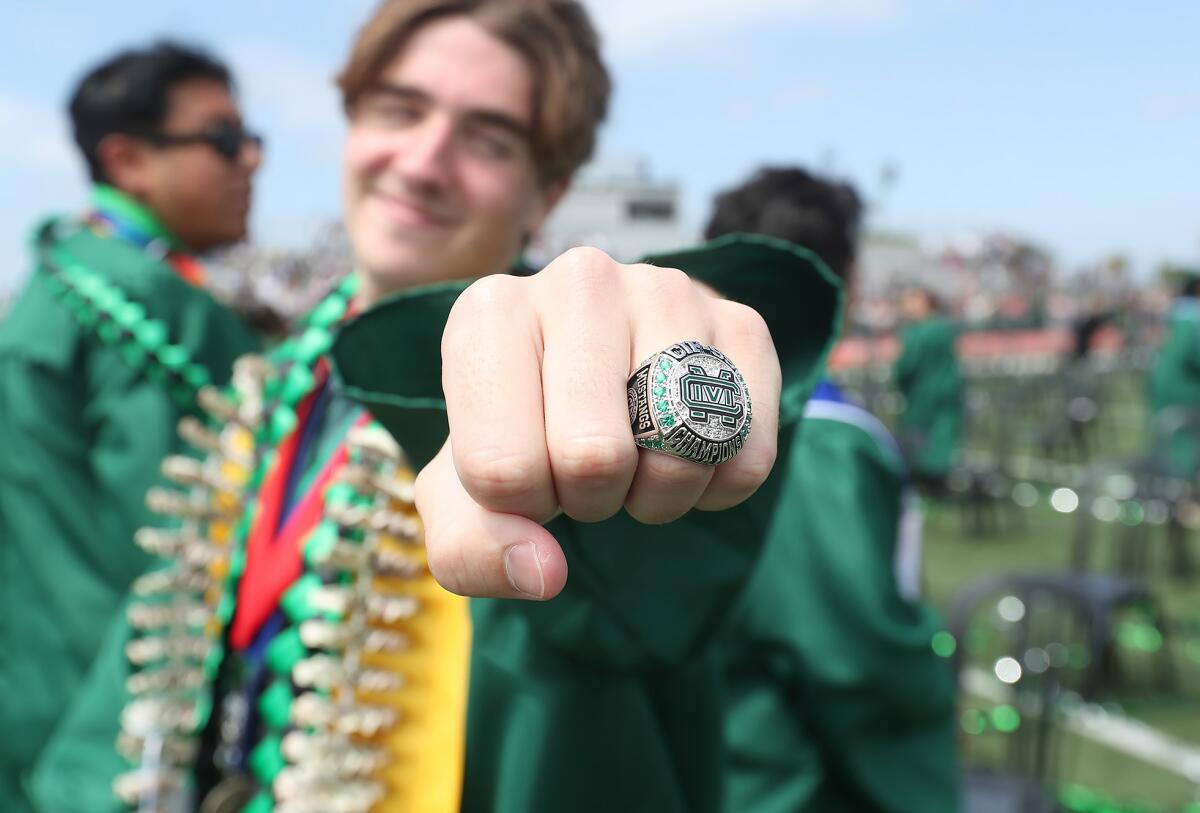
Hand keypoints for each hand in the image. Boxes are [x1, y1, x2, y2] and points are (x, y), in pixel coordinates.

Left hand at [414, 247, 781, 599]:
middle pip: (593, 457)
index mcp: (489, 315)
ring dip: (655, 495)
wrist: (595, 385)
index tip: (525, 475)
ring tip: (633, 459)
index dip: (521, 508)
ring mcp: (669, 292)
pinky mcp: (740, 323)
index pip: (502, 466)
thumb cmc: (520, 439)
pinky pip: (745, 453)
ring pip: (678, 452)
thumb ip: (472, 550)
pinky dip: (716, 489)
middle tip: (582, 472)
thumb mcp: (462, 501)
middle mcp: (579, 281)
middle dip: (589, 499)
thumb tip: (544, 572)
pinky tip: (684, 454)